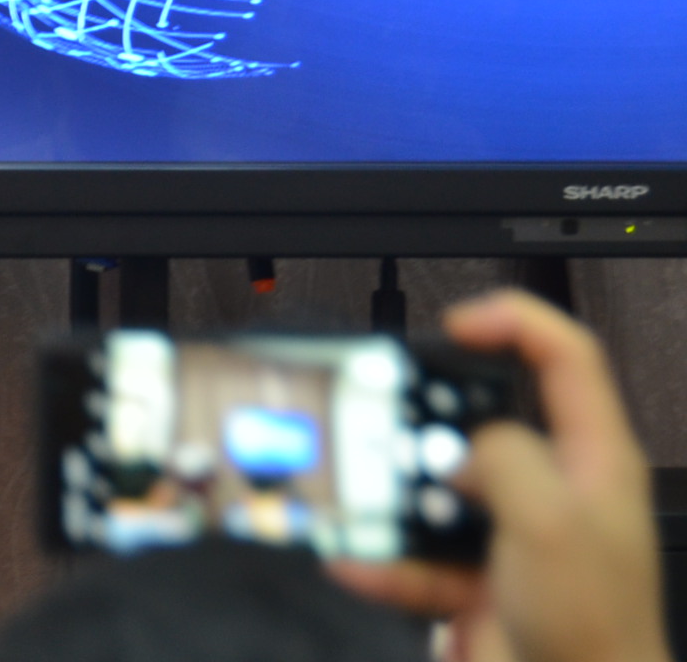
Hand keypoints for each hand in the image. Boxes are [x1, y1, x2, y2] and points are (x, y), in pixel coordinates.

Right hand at [330, 289, 669, 661]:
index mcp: (592, 460)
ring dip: (396, 497)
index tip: (458, 325)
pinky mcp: (476, 579)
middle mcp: (554, 491)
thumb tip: (464, 447)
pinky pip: (414, 553)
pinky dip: (381, 558)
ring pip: (437, 488)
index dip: (514, 322)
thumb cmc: (597, 629)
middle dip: (429, 423)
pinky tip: (356, 558)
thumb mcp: (551, 520)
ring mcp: (512, 537)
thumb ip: (503, 456)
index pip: (565, 358)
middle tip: (395, 423)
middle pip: (482, 421)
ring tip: (368, 499)